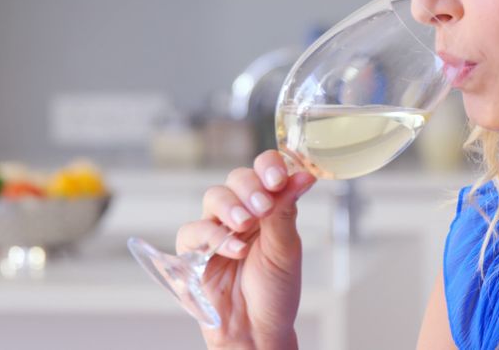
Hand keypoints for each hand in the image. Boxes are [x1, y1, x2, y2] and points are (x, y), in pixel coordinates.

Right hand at [176, 151, 316, 349]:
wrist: (257, 331)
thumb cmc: (275, 292)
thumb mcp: (286, 249)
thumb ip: (286, 210)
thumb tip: (304, 174)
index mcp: (269, 207)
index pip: (264, 170)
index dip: (268, 167)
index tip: (277, 179)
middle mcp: (242, 213)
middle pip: (237, 178)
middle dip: (250, 187)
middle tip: (263, 207)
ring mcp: (217, 229)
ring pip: (214, 197)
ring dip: (230, 206)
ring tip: (245, 226)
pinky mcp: (195, 251)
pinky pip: (193, 231)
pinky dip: (213, 237)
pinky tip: (234, 251)